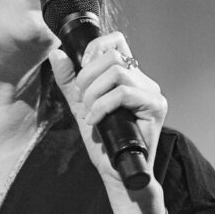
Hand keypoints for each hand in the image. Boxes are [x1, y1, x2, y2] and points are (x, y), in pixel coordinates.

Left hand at [48, 31, 167, 189]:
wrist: (117, 172)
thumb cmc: (104, 143)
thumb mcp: (80, 106)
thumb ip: (69, 81)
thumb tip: (57, 53)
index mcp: (128, 77)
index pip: (117, 41)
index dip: (95, 49)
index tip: (82, 70)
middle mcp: (143, 81)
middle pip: (113, 55)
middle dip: (88, 77)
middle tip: (84, 102)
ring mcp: (152, 93)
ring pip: (117, 72)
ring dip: (94, 94)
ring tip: (91, 114)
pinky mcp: (156, 106)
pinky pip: (124, 93)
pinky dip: (103, 106)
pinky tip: (96, 122)